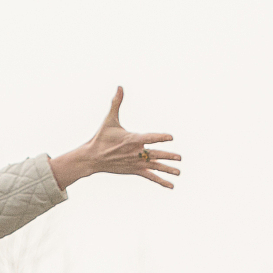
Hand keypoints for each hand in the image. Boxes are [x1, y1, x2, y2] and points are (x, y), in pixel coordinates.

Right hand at [50, 88, 178, 191]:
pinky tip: (171, 186)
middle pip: (154, 154)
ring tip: (179, 172)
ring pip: (154, 166)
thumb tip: (119, 86)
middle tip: (179, 157)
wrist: (92, 158)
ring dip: (167, 169)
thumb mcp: (109, 120)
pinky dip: (161, 181)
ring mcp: (135, 163)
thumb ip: (116, 103)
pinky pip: (150, 176)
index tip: (171, 137)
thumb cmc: (102, 137)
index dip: (159, 137)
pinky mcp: (135, 171)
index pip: (148, 138)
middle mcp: (135, 153)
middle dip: (167, 156)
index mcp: (131, 139)